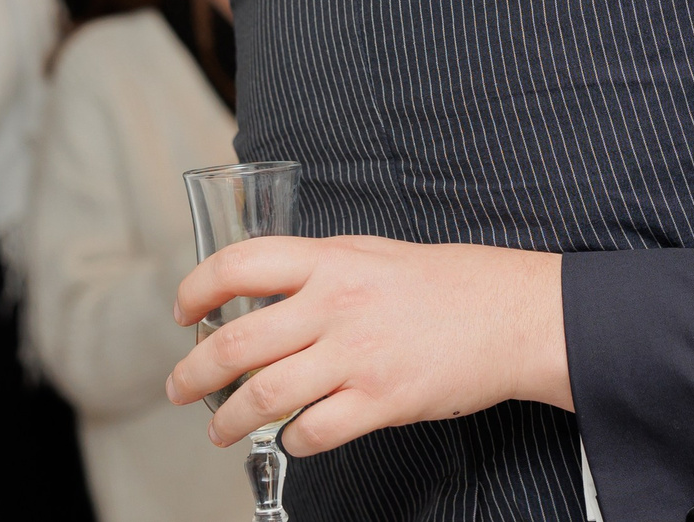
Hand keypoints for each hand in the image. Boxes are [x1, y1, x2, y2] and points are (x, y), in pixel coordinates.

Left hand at [166, 236, 567, 455]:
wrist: (513, 314)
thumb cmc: (447, 283)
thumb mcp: (373, 252)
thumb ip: (318, 269)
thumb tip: (262, 292)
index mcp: (332, 260)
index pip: (240, 264)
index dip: (197, 289)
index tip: (184, 313)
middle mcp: (338, 305)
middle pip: (238, 342)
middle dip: (195, 372)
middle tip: (180, 387)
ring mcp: (358, 356)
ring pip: (265, 395)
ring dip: (229, 418)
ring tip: (220, 426)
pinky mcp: (383, 401)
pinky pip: (315, 431)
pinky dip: (293, 441)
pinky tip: (293, 438)